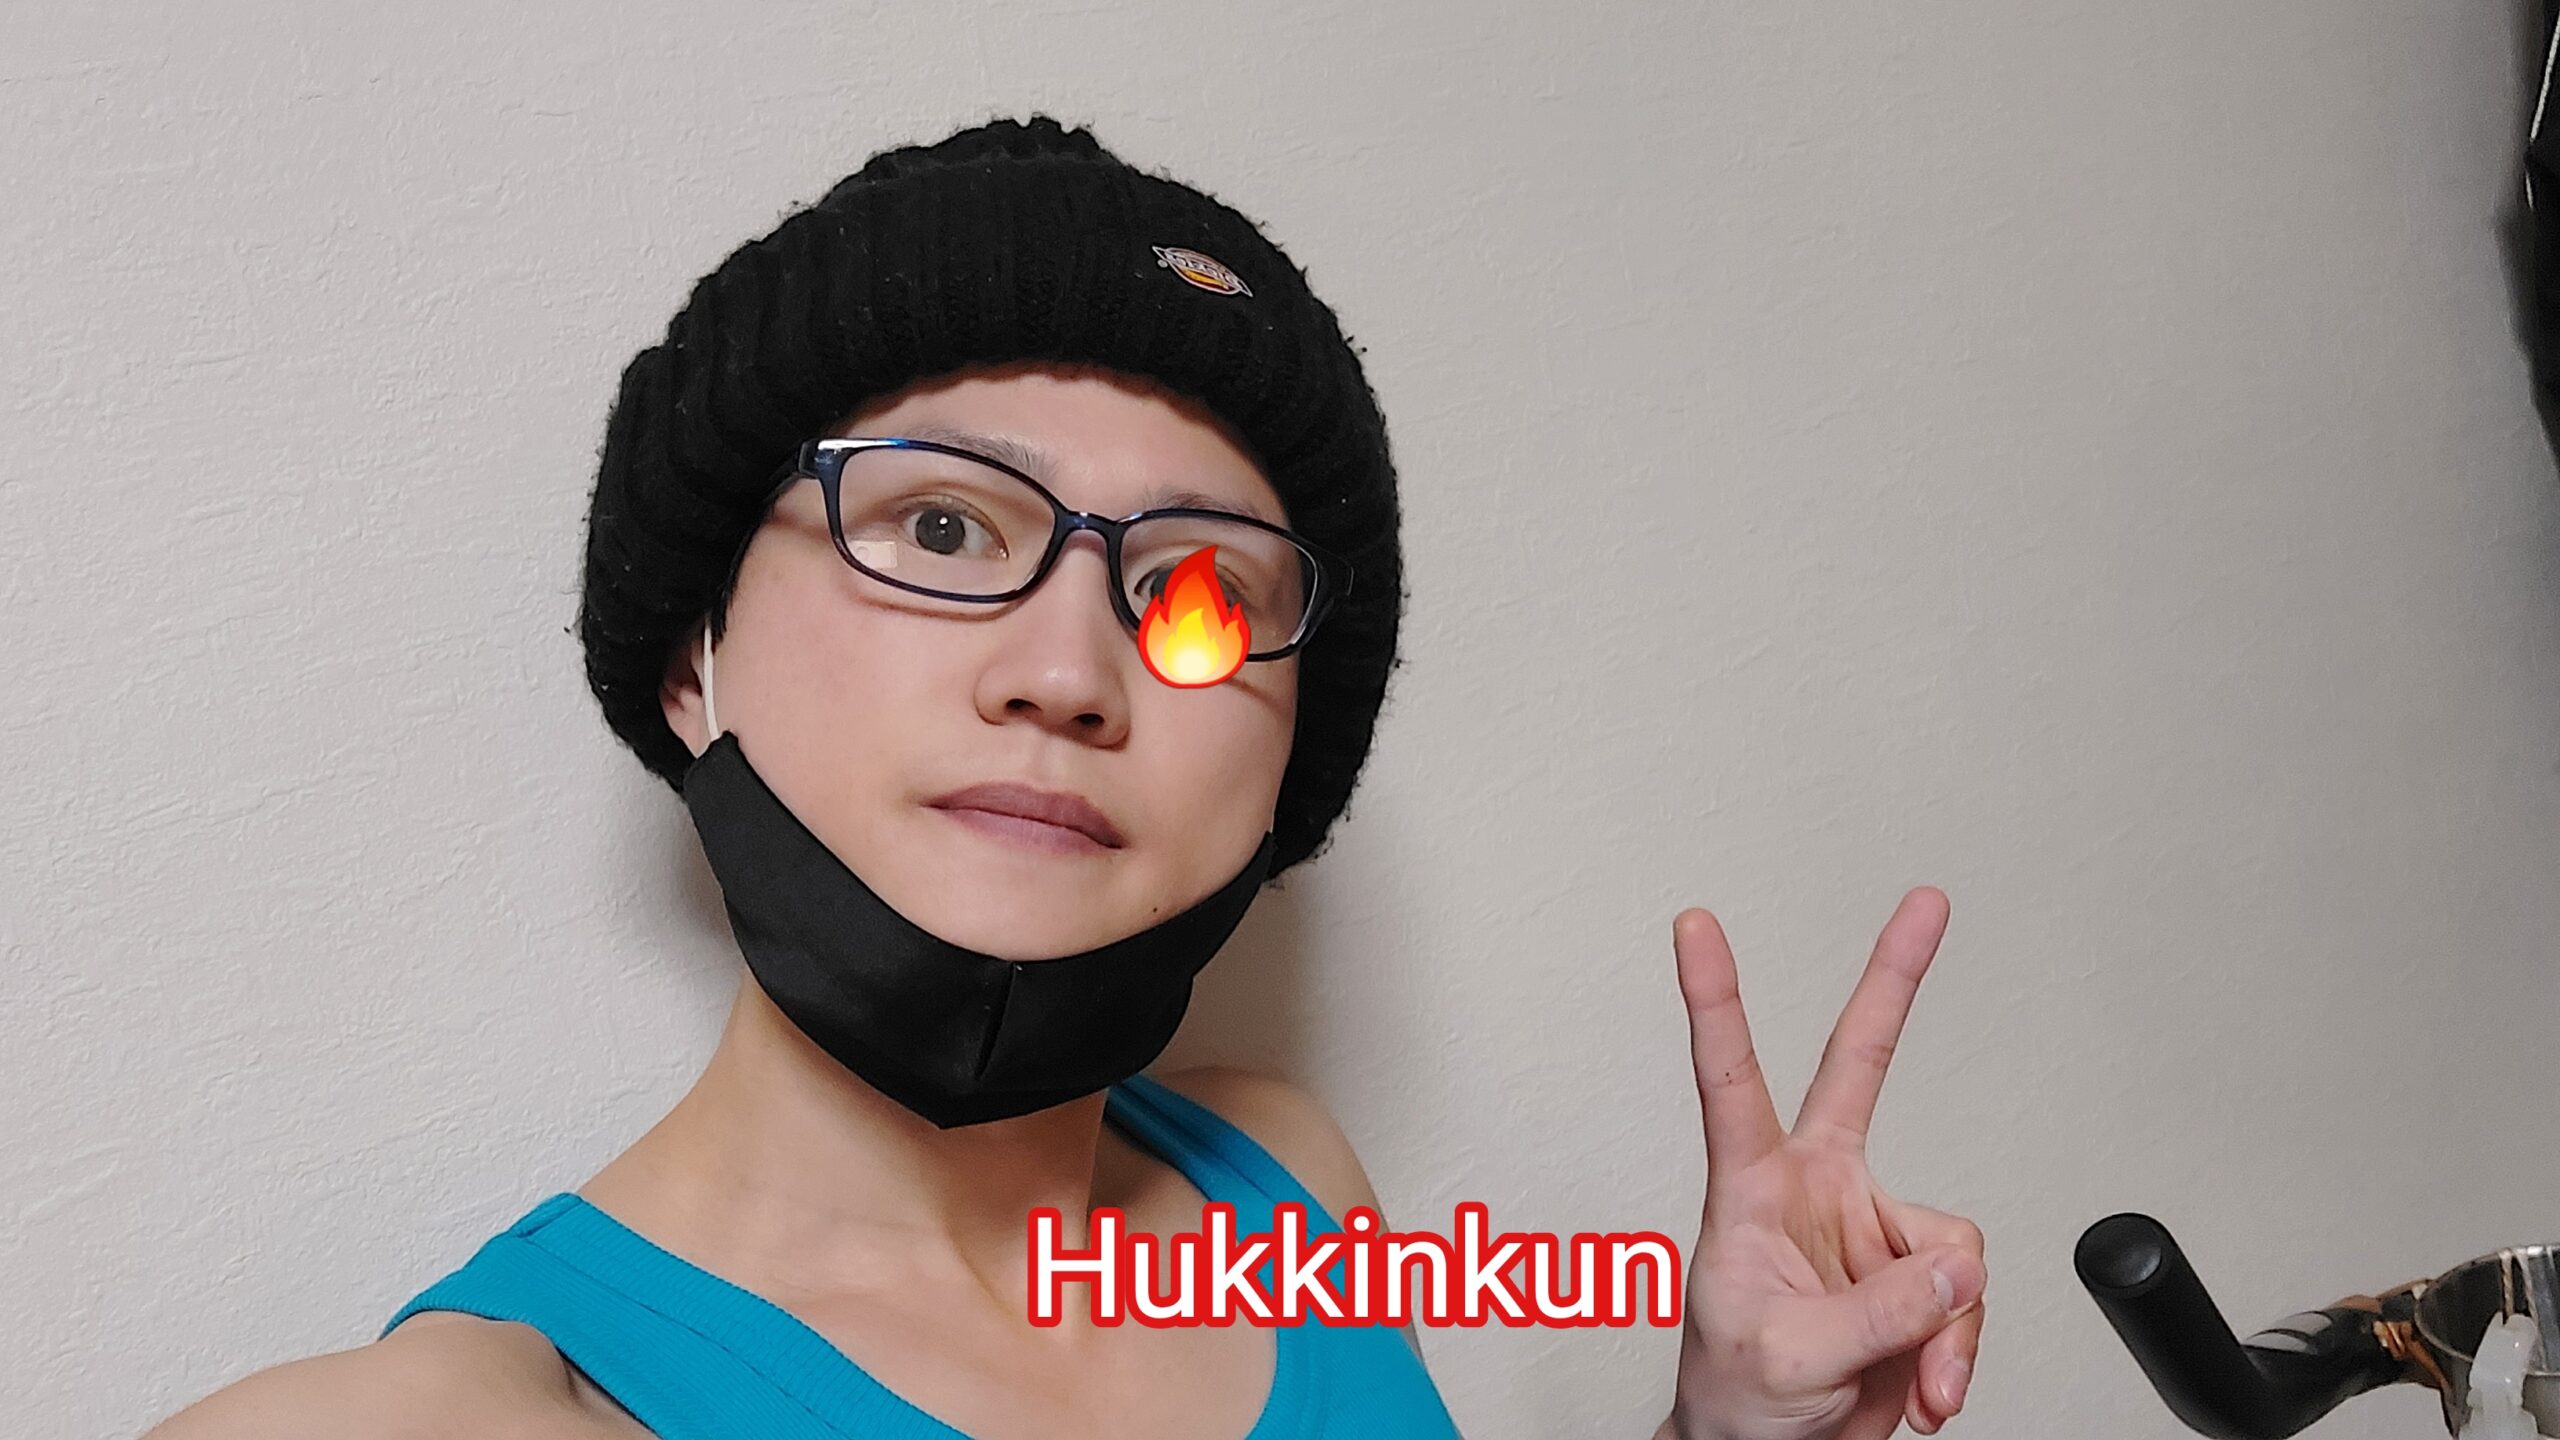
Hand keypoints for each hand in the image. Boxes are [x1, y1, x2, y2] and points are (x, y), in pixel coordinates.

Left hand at [1656, 888, 1985, 1439]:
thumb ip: (1878, 1310)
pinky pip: (1968, 1299)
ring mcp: (1869, 1231)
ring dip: (1944, 1327)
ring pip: (1951, 1249)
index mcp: (1750, 1190)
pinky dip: (1958, 1351)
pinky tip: (1926, 1387)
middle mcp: (1815, 1190)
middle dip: (1896, 983)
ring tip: (1907, 1379)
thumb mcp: (1789, 1356)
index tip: (1695, 925)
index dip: (1715, 1000)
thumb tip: (1955, 1270)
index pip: (1728, 1080)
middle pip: (1861, 1067)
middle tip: (1926, 903)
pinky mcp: (1916, 1279)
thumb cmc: (1737, 1399)